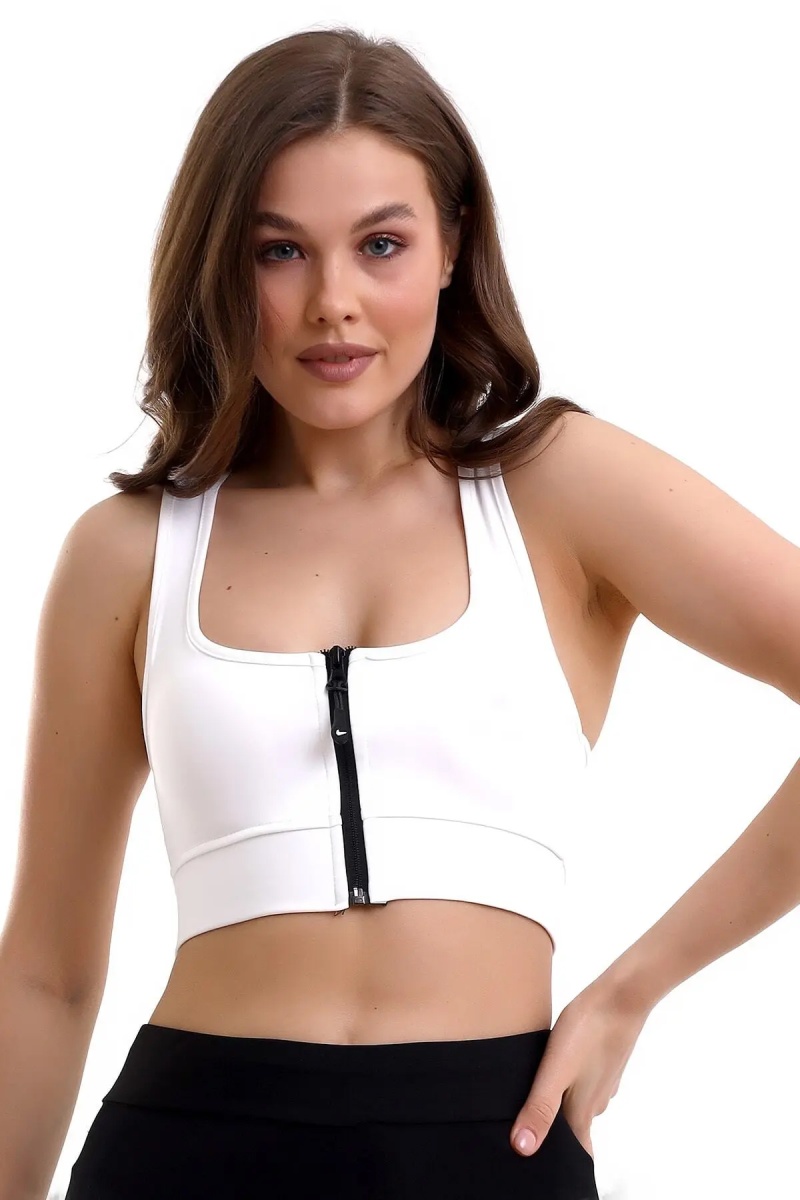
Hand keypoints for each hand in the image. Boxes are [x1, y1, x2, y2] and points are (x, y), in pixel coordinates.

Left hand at [509, 984, 649, 1157]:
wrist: (621, 995)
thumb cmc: (587, 1031)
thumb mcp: (555, 1071)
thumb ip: (540, 1109)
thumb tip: (522, 1150)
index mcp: (583, 1113)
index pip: (575, 1153)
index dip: (558, 1162)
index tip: (541, 1165)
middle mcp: (596, 1103)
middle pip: (574, 1130)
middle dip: (554, 1134)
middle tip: (527, 1126)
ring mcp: (603, 1081)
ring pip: (577, 1104)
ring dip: (559, 1106)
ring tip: (533, 1096)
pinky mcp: (603, 1061)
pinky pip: (582, 1082)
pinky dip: (568, 1083)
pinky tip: (552, 1069)